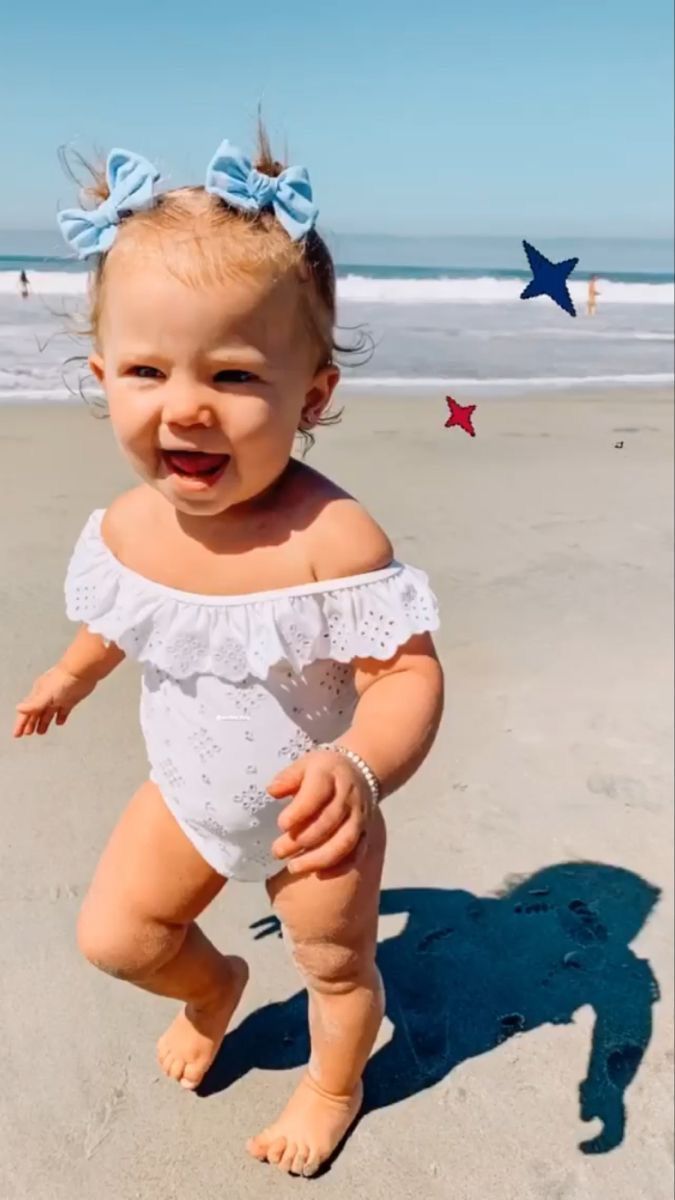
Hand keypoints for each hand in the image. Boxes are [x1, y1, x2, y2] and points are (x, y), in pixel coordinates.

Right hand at [13, 665, 96, 737]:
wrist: (82, 671)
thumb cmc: (63, 679)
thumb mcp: (47, 694)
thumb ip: (34, 703)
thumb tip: (19, 708)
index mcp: (39, 694)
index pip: (27, 712)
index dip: (21, 724)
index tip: (17, 734)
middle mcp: (47, 696)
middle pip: (36, 713)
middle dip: (31, 724)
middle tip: (27, 734)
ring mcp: (59, 698)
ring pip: (48, 713)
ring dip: (43, 722)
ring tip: (40, 732)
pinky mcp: (71, 699)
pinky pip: (63, 711)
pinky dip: (60, 717)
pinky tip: (59, 723)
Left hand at [267, 748, 374, 874]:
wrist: (361, 772)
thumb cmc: (324, 772)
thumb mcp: (304, 765)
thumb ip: (288, 778)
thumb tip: (272, 790)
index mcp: (331, 776)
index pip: (317, 793)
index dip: (300, 811)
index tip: (281, 824)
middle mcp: (348, 797)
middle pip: (329, 821)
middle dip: (302, 839)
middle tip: (277, 851)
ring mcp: (359, 816)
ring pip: (344, 841)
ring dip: (319, 858)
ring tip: (293, 867)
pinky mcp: (365, 832)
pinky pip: (357, 852)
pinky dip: (340, 866)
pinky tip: (319, 874)